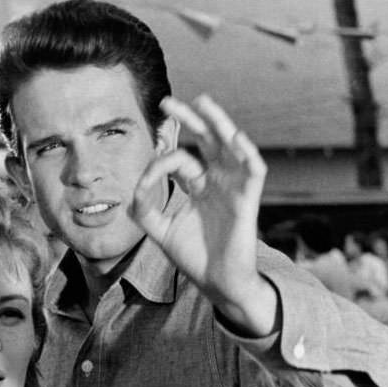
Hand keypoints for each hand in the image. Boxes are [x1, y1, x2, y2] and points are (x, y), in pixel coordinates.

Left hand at [131, 95, 277, 335]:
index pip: (180, 161)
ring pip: (231, 146)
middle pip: (206, 141)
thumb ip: (145, 210)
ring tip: (203, 102)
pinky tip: (235, 137)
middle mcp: (218, 181)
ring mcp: (234, 188)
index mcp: (199, 186)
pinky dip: (247, 152)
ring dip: (219, 123)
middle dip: (189, 119)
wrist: (218, 284)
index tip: (144, 184)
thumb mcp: (161, 232)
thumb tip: (133, 189)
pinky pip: (254, 170)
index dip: (160, 165)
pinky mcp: (248, 200)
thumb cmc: (195, 258)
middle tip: (167, 103)